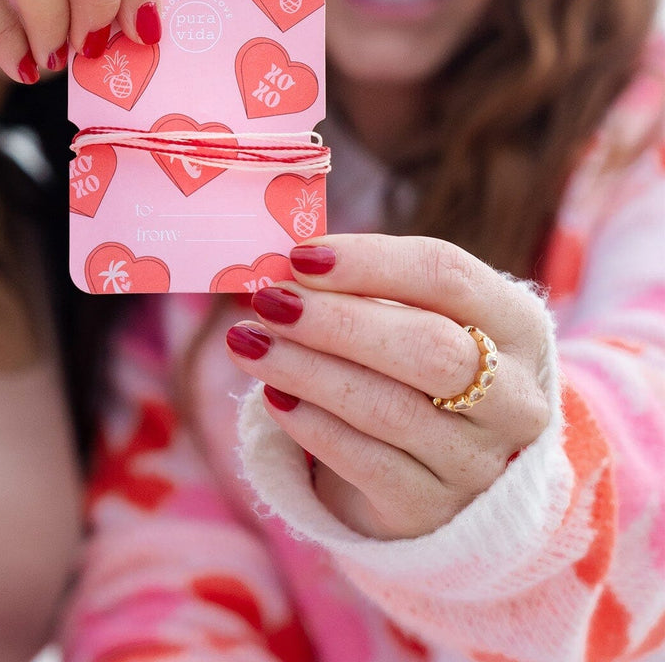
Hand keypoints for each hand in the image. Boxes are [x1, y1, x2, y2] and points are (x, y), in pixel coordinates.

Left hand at [225, 233, 551, 539]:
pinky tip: (273, 395)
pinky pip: (365, 462)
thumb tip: (285, 271)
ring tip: (250, 343)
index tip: (301, 256)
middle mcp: (514, 396)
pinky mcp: (432, 508)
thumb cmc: (415, 363)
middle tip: (271, 302)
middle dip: (338, 321)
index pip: (448, 275)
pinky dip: (311, 424)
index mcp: (515, 325)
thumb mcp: (412, 316)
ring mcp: (479, 460)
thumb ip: (361, 289)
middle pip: (429, 347)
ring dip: (307, 370)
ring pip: (389, 409)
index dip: (370, 261)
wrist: (441, 466)